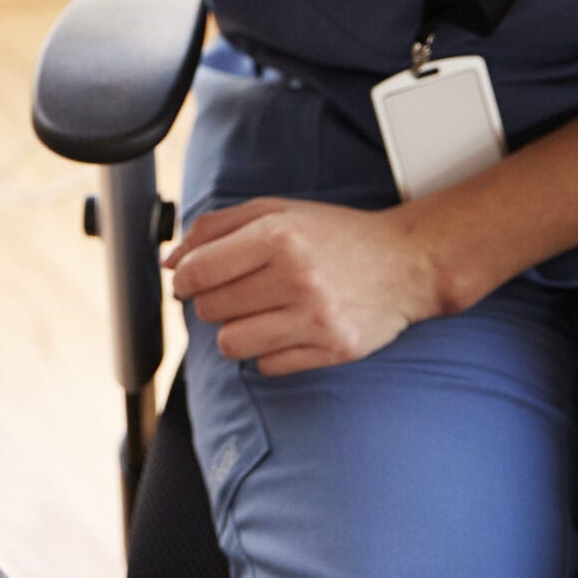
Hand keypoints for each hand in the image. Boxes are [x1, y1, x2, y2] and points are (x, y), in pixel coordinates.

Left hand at [164, 198, 453, 376]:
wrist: (407, 262)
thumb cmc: (334, 235)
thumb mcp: (274, 211)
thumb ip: (215, 228)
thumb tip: (170, 263)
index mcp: (277, 236)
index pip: (197, 272)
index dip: (183, 280)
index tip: (189, 281)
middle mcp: (297, 278)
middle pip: (211, 309)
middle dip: (213, 302)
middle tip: (239, 291)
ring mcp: (317, 319)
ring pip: (232, 344)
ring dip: (236, 330)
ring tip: (259, 313)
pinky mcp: (334, 351)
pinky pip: (267, 366)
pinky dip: (268, 352)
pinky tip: (288, 329)